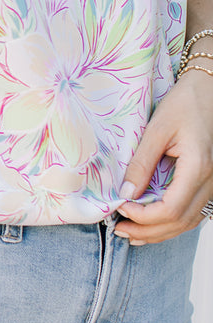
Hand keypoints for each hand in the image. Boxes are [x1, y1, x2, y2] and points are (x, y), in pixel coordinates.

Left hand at [114, 71, 212, 244]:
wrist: (210, 90)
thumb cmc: (186, 103)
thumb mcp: (158, 129)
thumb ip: (141, 162)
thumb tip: (126, 192)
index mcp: (198, 168)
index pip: (171, 209)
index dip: (143, 216)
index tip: (120, 207)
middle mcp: (211, 181)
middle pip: (180, 222)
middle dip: (147, 231)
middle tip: (119, 229)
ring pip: (189, 222)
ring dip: (159, 232)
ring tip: (130, 232)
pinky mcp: (209, 182)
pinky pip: (193, 212)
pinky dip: (172, 223)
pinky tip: (152, 225)